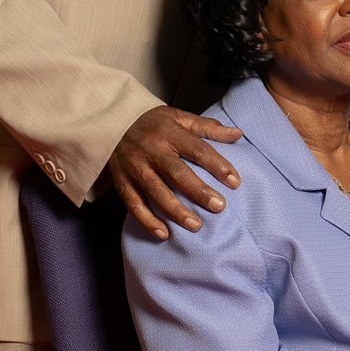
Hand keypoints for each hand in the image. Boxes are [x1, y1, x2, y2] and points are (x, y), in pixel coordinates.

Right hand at [106, 104, 243, 238]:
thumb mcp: (180, 117)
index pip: (197, 149)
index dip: (217, 165)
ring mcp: (135, 167)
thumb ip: (208, 127)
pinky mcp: (122, 182)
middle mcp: (151, 150)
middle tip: (219, 207)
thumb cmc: (154, 123)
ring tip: (196, 226)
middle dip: (198, 191)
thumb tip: (237, 133)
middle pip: (177, 173)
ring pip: (156, 192)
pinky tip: (164, 234)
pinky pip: (134, 204)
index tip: (235, 182)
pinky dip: (147, 220)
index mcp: (169, 132)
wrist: (112, 123)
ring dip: (175, 210)